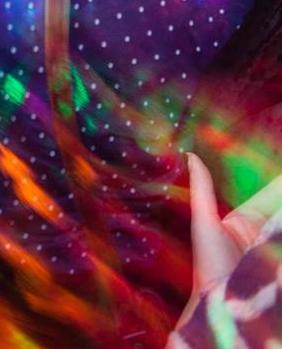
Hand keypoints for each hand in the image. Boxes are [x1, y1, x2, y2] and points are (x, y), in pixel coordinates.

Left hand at [179, 153, 281, 325]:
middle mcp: (264, 235)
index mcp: (246, 222)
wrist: (223, 308)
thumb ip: (203, 190)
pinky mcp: (279, 267)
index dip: (281, 186)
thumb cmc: (210, 266)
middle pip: (280, 213)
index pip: (273, 197)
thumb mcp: (206, 224)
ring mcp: (274, 250)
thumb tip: (190, 156)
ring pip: (281, 227)